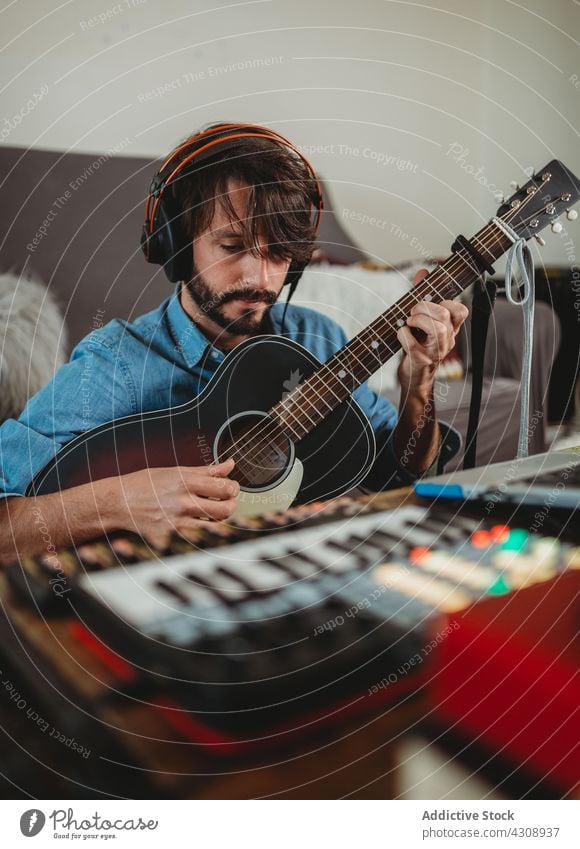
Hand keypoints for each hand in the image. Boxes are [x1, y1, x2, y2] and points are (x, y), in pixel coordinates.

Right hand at [115, 458, 239, 538]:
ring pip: (215, 522)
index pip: (223, 486)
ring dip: (221, 515)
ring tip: (215, 509)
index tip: (231, 486)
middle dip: (232, 503)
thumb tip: (229, 464)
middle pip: (225, 507)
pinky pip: (200, 531)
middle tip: (228, 499)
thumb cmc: (145, 484)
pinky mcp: (173, 533)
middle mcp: (182, 500)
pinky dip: (206, 525)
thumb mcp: (174, 470)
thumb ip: (205, 470)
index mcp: (184, 480)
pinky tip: (200, 518)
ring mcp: (178, 519)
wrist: (118, 502)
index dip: (233, 487)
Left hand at [397, 268, 468, 391]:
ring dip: (418, 319)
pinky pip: (413, 343)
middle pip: (445, 314)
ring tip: (408, 322)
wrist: (414, 380)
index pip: (461, 310)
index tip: (430, 304)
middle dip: (424, 307)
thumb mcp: (421, 321)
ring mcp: (435, 352)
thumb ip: (422, 296)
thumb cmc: (417, 348)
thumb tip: (423, 272)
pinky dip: (402, 334)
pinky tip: (400, 335)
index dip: (445, 302)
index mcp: (450, 330)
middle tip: (412, 313)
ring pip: (437, 328)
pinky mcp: (421, 362)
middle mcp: (447, 341)